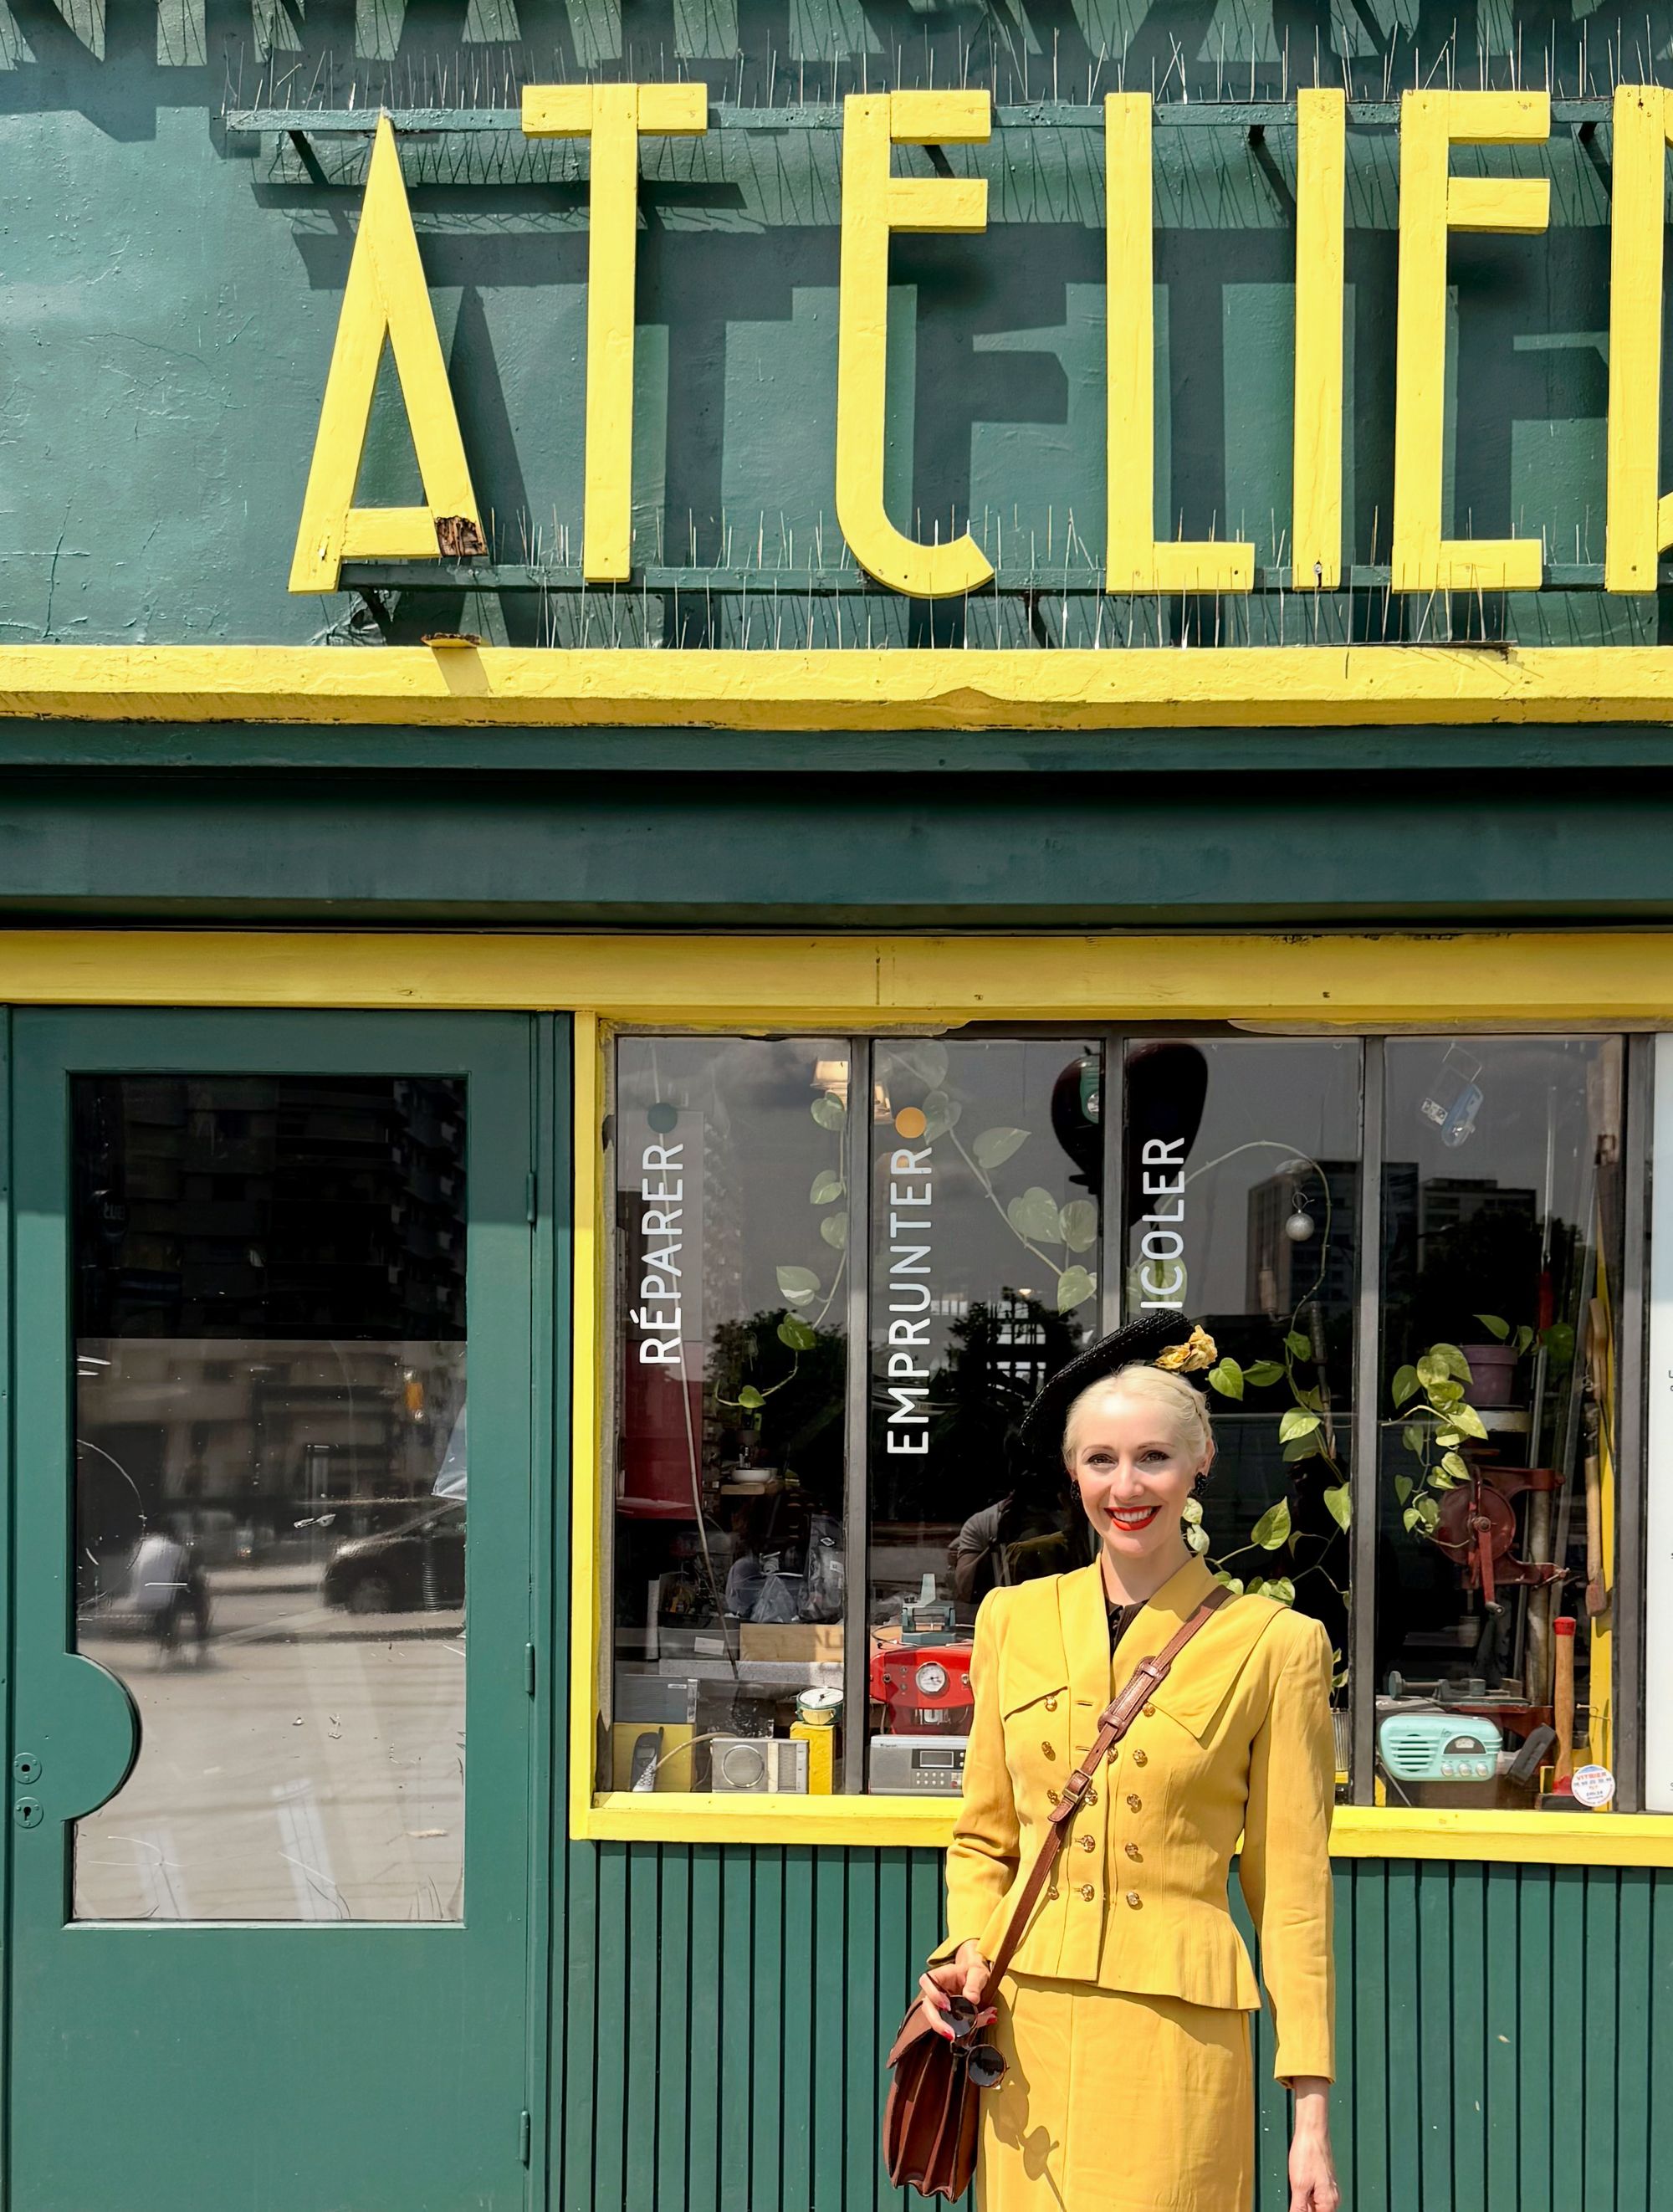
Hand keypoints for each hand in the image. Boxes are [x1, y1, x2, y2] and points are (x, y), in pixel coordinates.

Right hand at [917, 1941, 991, 2038]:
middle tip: (950, 2033)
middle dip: (936, 2022)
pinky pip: (949, 2023)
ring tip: (955, 2036)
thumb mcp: (978, 1973)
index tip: (946, 2006)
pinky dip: (964, 2028)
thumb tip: (971, 1999)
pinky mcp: (947, 2014)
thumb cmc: (974, 1971)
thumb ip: (974, 1984)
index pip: (926, 1981)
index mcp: (941, 1975)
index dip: (933, 1994)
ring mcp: (940, 2003)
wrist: (977, 1976)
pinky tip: (976, 2025)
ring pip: (934, 2018)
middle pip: (927, 2006)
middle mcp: (936, 1990)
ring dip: (944, 2029)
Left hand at [1287, 2080, 1339, 2211]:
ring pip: (1314, 2205)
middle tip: (1295, 2197)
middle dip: (1304, 2208)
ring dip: (1304, 2203)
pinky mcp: (1322, 2181)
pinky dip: (1306, 2195)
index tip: (1295, 2206)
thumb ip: (1298, 2208)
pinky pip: (1314, 2195)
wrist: (1312, 2131)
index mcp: (1328, 2202)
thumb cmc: (1308, 2153)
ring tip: (1297, 2187)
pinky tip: (1298, 2186)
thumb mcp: (1299, 2186)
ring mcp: (1328, 2189)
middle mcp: (1332, 2197)